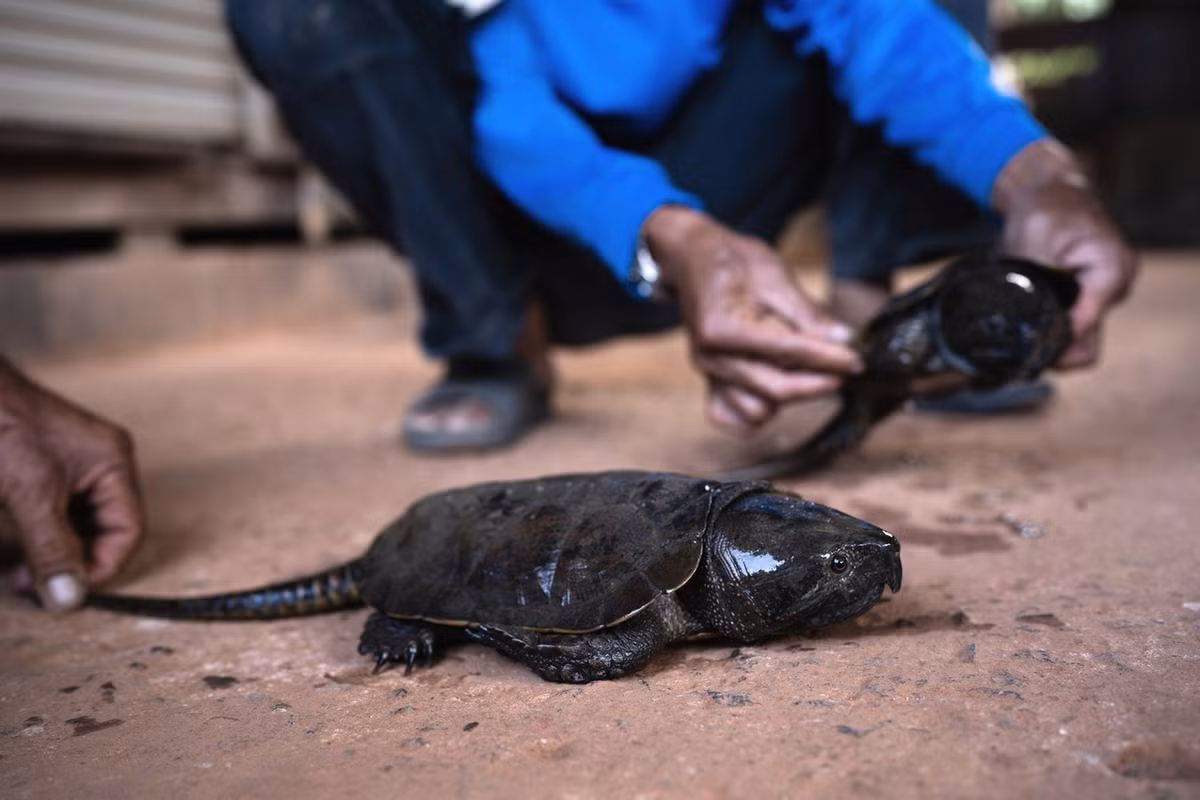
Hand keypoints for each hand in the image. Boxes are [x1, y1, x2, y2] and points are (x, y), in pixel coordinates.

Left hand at [0, 357, 143, 610]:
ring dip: (53, 554)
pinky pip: (55, 515)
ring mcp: (71, 466)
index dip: (102, 566)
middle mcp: (99, 464)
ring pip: (77, 527)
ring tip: (19, 575)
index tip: (65, 591)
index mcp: (113, 463)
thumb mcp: (30, 494)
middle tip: (36, 587)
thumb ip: (51, 547)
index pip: (128, 530)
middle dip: (73, 563)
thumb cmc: (1, 424)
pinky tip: (17, 551)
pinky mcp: (42, 471)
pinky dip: (39, 538)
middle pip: (105, 531)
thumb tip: (68, 597)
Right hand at [641, 207, 861, 432]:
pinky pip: (732, 417)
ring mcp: (708, 372)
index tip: (856, 360)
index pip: (787, 353)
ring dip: (789, 398)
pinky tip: (775, 392)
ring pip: (756, 410)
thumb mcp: (773, 274)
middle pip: (774, 390)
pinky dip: (756, 413)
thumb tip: (844, 340)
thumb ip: (807, 313)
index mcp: (721, 328)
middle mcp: (710, 357)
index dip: (828, 358)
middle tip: (845, 369)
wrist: (693, 259)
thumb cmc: (731, 261)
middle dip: (816, 383)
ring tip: (808, 373)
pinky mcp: (709, 380)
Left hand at [994, 139, 1137, 368]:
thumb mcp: (1032, 238)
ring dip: (1050, 341)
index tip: (1025, 345)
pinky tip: (1030, 325)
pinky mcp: (1092, 300)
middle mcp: (1117, 287)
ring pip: (1080, 341)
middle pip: (1086, 344)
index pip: (1086, 324)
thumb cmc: (1045, 209)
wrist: (1053, 193)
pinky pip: (1075, 330)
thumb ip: (1034, 277)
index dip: (1054, 340)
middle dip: (1052, 351)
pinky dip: (1053, 332)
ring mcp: (1106, 296)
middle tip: (1016, 346)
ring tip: (1019, 330)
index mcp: (1111, 269)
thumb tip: (1024, 318)